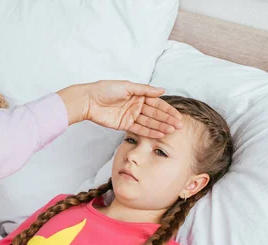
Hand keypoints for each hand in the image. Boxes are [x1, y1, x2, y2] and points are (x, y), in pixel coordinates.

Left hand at [57, 80, 182, 137]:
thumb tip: (162, 90)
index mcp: (138, 95)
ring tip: (172, 132)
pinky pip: (139, 129)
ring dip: (160, 127)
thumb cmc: (105, 89)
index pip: (157, 103)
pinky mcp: (124, 125)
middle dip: (167, 120)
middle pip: (155, 114)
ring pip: (149, 123)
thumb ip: (145, 90)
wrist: (89, 100)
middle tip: (179, 126)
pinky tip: (159, 134)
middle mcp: (136, 105)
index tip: (178, 116)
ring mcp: (131, 116)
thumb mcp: (127, 86)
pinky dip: (149, 132)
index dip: (167, 110)